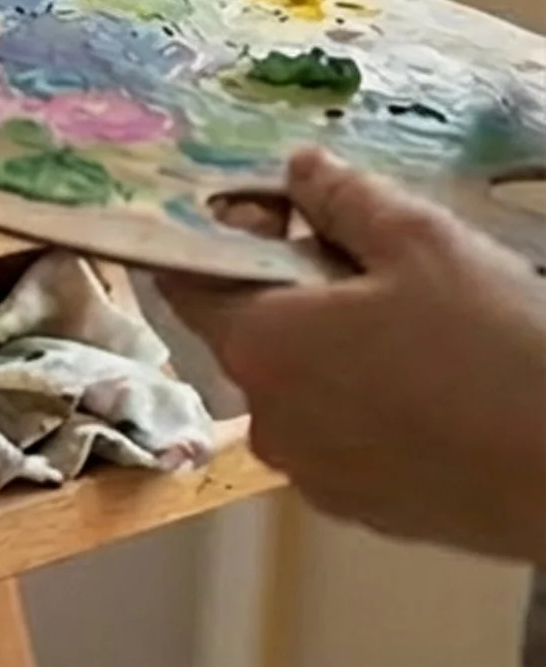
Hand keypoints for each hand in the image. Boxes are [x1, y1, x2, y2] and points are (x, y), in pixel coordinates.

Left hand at [159, 146, 545, 566]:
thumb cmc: (493, 349)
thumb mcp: (418, 240)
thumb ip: (339, 195)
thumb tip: (297, 169)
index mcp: (255, 348)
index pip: (186, 277)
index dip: (219, 231)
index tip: (271, 205)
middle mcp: (268, 421)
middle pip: (248, 328)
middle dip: (287, 281)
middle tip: (360, 250)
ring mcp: (318, 476)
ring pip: (300, 381)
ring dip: (330, 339)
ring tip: (408, 313)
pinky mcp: (370, 512)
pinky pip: (341, 430)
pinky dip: (364, 395)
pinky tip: (428, 374)